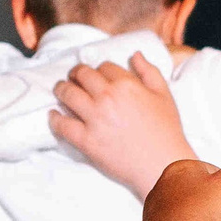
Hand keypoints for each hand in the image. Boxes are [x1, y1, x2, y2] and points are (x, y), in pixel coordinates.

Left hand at [51, 55, 198, 197]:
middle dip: (76, 73)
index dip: (99, 69)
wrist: (162, 165)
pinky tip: (54, 115)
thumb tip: (134, 55)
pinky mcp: (86, 140)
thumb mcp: (164, 95)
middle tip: (73, 78)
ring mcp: (94, 118)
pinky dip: (54, 118)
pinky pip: (62, 124)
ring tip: (60, 91)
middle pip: (81, 75)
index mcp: (127, 84)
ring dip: (61, 89)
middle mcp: (107, 97)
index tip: (97, 76)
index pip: (103, 66)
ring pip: (67, 94)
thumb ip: (149, 71)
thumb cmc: (166, 131)